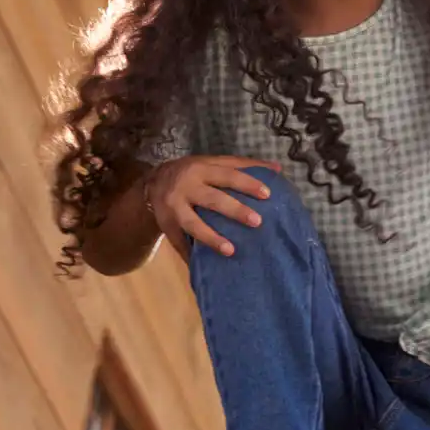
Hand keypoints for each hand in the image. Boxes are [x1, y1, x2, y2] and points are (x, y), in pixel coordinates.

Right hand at [143, 156, 278, 259]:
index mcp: (202, 169)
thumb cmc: (192, 172)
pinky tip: (205, 267)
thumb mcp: (212, 162)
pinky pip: (180, 243)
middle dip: (235, 211)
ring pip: (194, 224)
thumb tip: (277, 169)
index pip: (228, 174)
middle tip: (257, 222)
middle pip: (213, 199)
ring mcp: (175, 207)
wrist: (153, 181)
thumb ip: (242, 165)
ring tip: (231, 250)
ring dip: (212, 238)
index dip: (247, 184)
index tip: (267, 195)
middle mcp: (187, 187)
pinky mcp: (167, 226)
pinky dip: (191, 255)